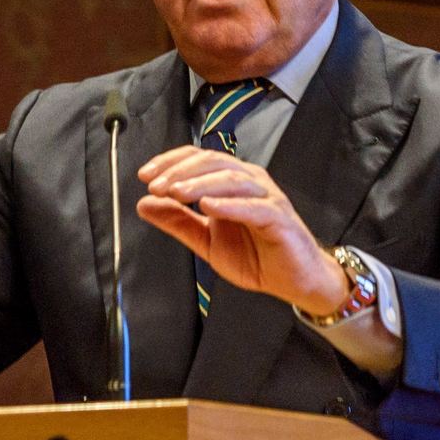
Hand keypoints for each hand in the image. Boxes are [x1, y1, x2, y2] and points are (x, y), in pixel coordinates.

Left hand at [135, 146, 348, 313]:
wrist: (295, 281)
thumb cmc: (258, 256)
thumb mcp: (207, 241)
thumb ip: (178, 222)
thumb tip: (144, 205)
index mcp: (231, 182)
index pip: (199, 159)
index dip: (171, 162)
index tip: (145, 175)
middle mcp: (249, 182)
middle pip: (213, 162)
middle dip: (180, 172)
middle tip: (156, 185)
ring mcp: (266, 197)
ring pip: (231, 179)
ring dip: (200, 184)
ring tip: (176, 193)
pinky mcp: (279, 217)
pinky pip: (253, 206)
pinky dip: (230, 204)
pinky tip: (209, 206)